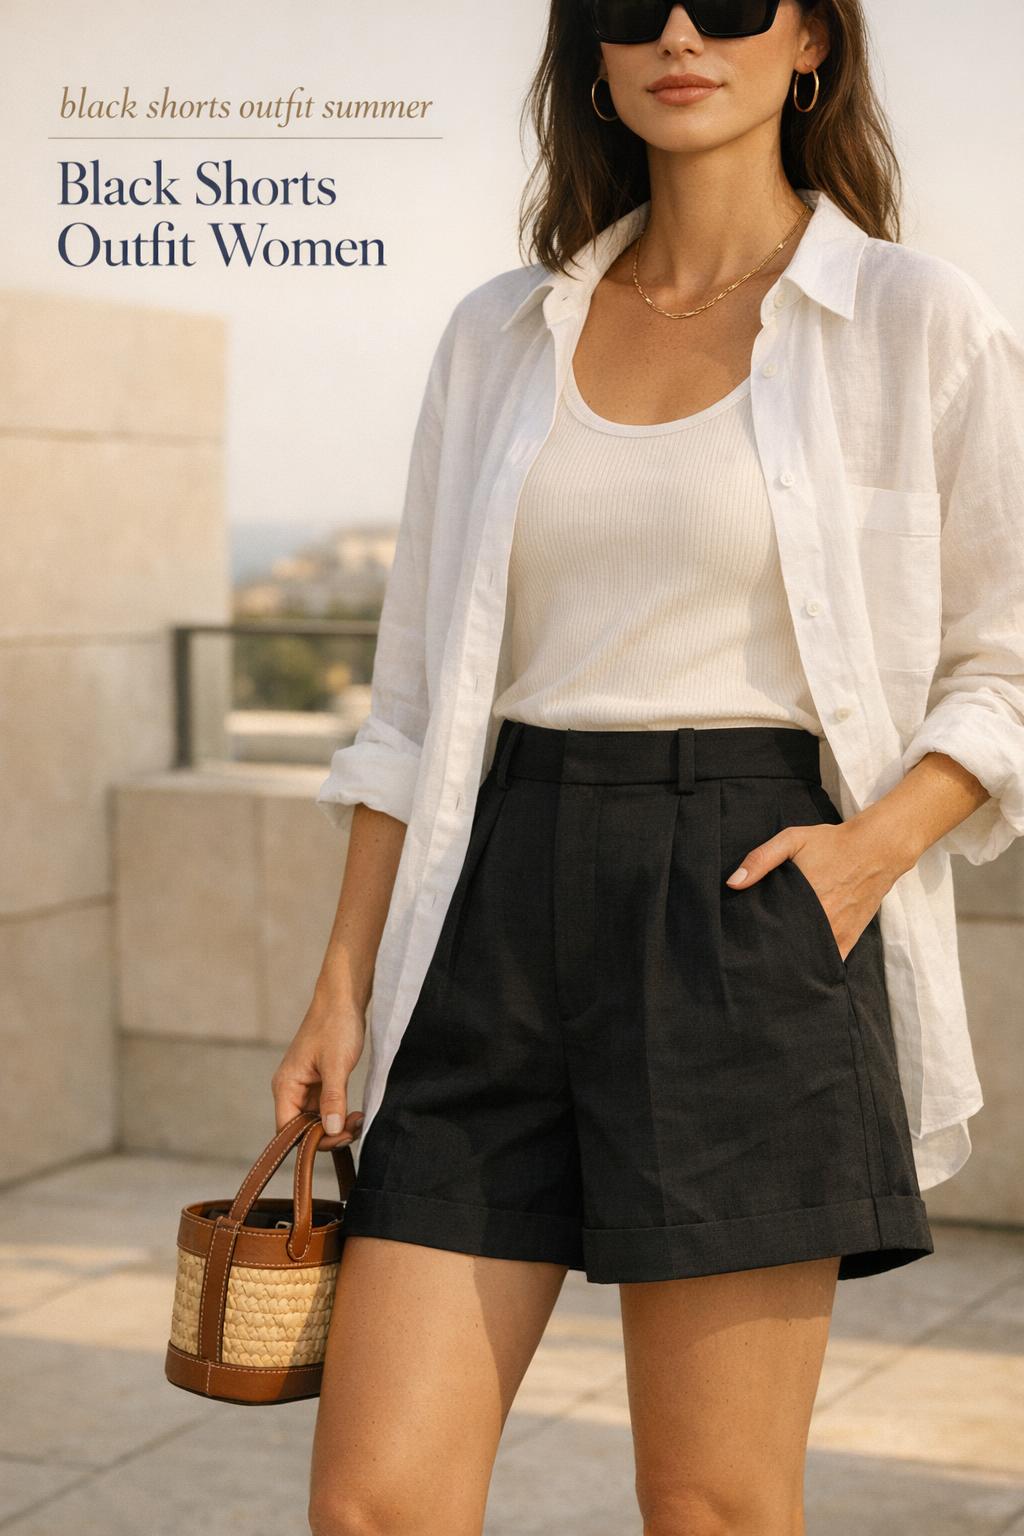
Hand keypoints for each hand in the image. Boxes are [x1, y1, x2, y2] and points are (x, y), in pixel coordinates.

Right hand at [271, 990, 366, 1149]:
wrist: (343, 1000)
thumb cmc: (335, 1025)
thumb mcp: (336, 1065)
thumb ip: (333, 1099)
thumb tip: (330, 1129)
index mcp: (286, 1085)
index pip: (288, 1130)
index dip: (312, 1140)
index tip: (340, 1136)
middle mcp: (291, 1089)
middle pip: (303, 1129)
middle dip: (329, 1133)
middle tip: (356, 1127)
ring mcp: (305, 1086)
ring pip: (316, 1120)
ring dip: (337, 1125)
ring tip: (360, 1119)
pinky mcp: (319, 1082)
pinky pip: (326, 1109)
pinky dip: (340, 1114)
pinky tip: (356, 1112)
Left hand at [724, 816, 897, 963]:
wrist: (877, 849)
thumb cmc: (831, 843)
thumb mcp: (792, 839)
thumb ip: (761, 859)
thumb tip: (733, 883)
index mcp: (801, 899)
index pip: (769, 930)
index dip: (754, 938)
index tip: (742, 943)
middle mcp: (819, 921)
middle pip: (786, 948)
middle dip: (770, 953)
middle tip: (754, 957)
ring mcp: (837, 932)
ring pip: (808, 959)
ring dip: (792, 963)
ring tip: (774, 966)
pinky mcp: (851, 937)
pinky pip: (830, 961)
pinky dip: (816, 966)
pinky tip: (802, 971)